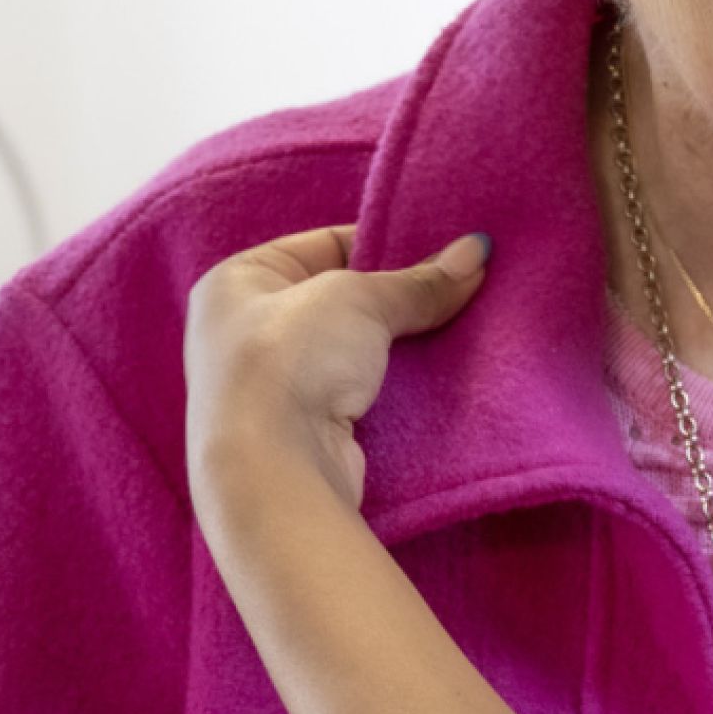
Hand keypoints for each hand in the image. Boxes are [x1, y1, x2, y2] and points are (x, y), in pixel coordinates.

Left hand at [182, 227, 487, 530]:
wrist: (270, 470)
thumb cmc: (291, 358)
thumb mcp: (359, 298)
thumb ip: (419, 281)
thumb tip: (477, 250)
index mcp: (236, 281)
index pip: (325, 244)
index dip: (385, 243)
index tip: (442, 251)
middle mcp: (242, 332)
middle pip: (342, 300)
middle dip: (399, 298)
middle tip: (459, 288)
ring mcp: (270, 387)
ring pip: (353, 351)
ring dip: (400, 345)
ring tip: (458, 327)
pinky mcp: (300, 433)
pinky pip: (357, 395)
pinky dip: (393, 387)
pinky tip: (437, 378)